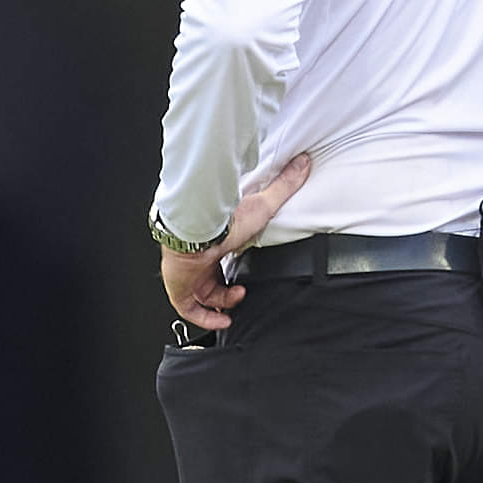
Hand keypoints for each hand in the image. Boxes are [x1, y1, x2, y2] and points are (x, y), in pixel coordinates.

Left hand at [159, 152, 313, 329]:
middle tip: (242, 292)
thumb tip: (303, 162)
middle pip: (210, 282)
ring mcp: (187, 275)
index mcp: (212, 243)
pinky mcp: (179, 289)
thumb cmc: (223, 219)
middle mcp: (197, 260)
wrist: (196, 230)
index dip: (231, 273)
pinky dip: (206, 319)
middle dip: (227, 292)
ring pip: (201, 297)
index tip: (244, 279)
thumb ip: (283, 186)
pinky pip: (190, 310)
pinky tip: (222, 320)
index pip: (219, 261)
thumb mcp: (262, 205)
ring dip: (222, 303)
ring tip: (237, 299)